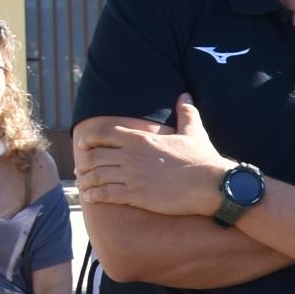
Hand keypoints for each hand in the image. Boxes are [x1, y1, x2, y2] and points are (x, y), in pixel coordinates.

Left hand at [76, 96, 233, 216]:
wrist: (212, 185)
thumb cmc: (203, 159)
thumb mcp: (194, 133)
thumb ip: (186, 113)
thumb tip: (186, 96)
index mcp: (140, 138)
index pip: (103, 134)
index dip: (89, 139)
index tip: (84, 145)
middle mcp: (130, 155)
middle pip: (94, 156)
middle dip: (84, 163)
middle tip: (81, 169)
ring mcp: (131, 175)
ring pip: (96, 175)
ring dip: (86, 180)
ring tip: (83, 184)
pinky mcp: (135, 195)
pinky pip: (105, 194)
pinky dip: (93, 195)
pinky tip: (90, 197)